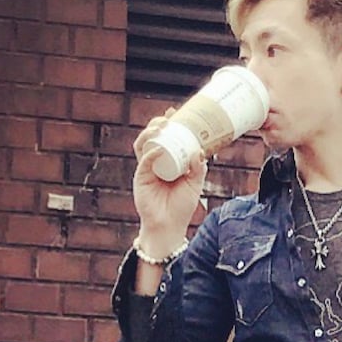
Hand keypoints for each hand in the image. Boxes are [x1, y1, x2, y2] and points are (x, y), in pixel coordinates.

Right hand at [131, 110, 207, 255]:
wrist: (169, 228)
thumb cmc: (181, 208)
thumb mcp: (194, 185)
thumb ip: (198, 169)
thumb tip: (200, 151)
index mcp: (168, 162)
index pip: (166, 138)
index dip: (170, 124)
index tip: (177, 113)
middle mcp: (155, 162)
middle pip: (152, 137)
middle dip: (158, 123)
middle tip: (169, 117)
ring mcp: (146, 170)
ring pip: (143, 144)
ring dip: (149, 133)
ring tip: (160, 126)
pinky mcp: (141, 179)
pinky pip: (144, 162)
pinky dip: (151, 153)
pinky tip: (158, 149)